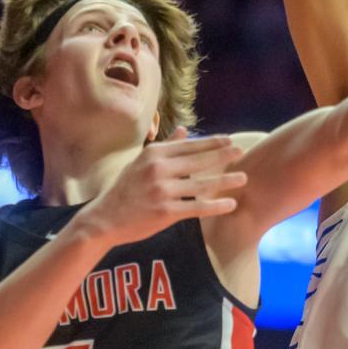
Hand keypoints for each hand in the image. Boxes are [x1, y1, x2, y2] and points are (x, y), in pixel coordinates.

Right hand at [86, 129, 246, 246]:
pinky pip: (196, 207)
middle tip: (242, 153)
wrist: (104, 219)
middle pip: (198, 161)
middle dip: (223, 156)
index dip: (212, 143)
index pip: (189, 146)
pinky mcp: (165, 211)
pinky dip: (215, 206)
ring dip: (225, 181)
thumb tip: (184, 129)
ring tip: (243, 178)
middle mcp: (158, 169)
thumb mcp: (141, 162)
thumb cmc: (125, 189)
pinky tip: (230, 204)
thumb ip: (165, 146)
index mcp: (153, 154)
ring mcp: (162, 190)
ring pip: (201, 184)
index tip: (229, 140)